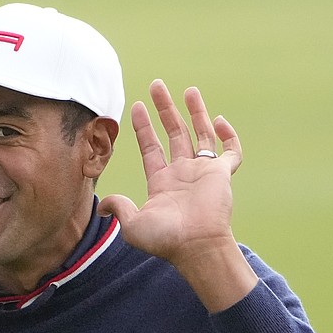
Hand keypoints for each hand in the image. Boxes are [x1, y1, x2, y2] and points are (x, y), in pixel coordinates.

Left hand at [99, 80, 256, 311]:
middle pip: (174, 134)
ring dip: (195, 112)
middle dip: (165, 110)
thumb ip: (119, 207)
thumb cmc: (166, 239)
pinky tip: (218, 121)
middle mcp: (182, 174)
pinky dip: (228, 136)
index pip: (151, 148)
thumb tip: (101, 206)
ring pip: (200, 135)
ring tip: (188, 90)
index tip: (137, 107)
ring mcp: (203, 173)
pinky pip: (230, 151)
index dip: (144, 127)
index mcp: (161, 182)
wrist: (196, 246)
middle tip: (157, 86)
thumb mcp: (134, 224)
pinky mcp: (223, 175)